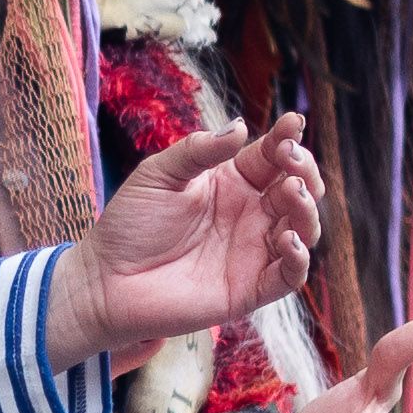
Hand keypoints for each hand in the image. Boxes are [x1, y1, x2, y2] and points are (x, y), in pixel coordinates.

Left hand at [48, 115, 321, 370]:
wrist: (105, 279)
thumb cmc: (131, 223)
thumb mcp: (158, 174)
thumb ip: (198, 151)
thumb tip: (240, 127)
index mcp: (232, 183)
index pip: (272, 157)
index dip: (287, 140)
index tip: (294, 123)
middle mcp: (250, 215)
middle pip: (296, 189)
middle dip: (304, 171)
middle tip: (291, 160)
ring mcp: (253, 252)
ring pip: (302, 229)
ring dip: (307, 210)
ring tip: (293, 192)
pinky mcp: (250, 289)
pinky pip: (289, 275)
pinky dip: (298, 258)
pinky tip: (288, 239)